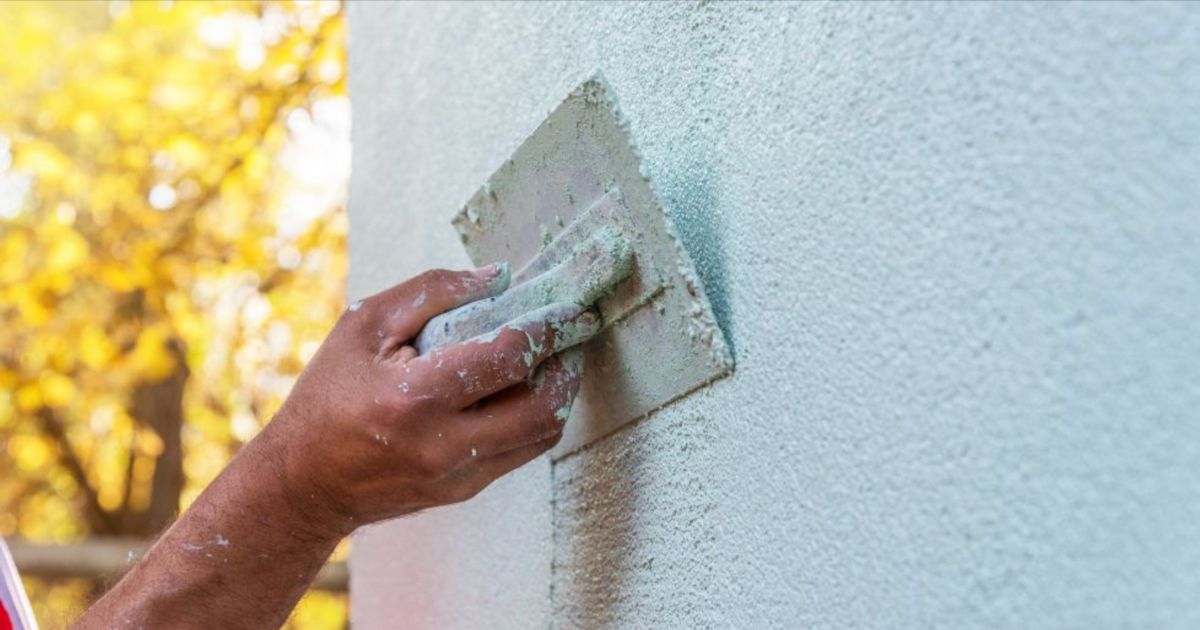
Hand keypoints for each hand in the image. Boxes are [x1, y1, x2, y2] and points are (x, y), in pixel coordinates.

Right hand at [259, 264, 597, 536]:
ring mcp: (458, 475)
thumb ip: (432, 292)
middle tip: (574, 333)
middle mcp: (443, 444)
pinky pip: (522, 450)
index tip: (573, 308)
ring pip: (542, 433)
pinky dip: (534, 415)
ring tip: (554, 356)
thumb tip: (498, 277)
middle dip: (568, 364)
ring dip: (559, 392)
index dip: (549, 328)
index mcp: (415, 397)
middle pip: (542, 406)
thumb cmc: (328, 395)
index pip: (507, 358)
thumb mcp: (364, 325)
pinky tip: (524, 387)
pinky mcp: (465, 490)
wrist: (304, 482)